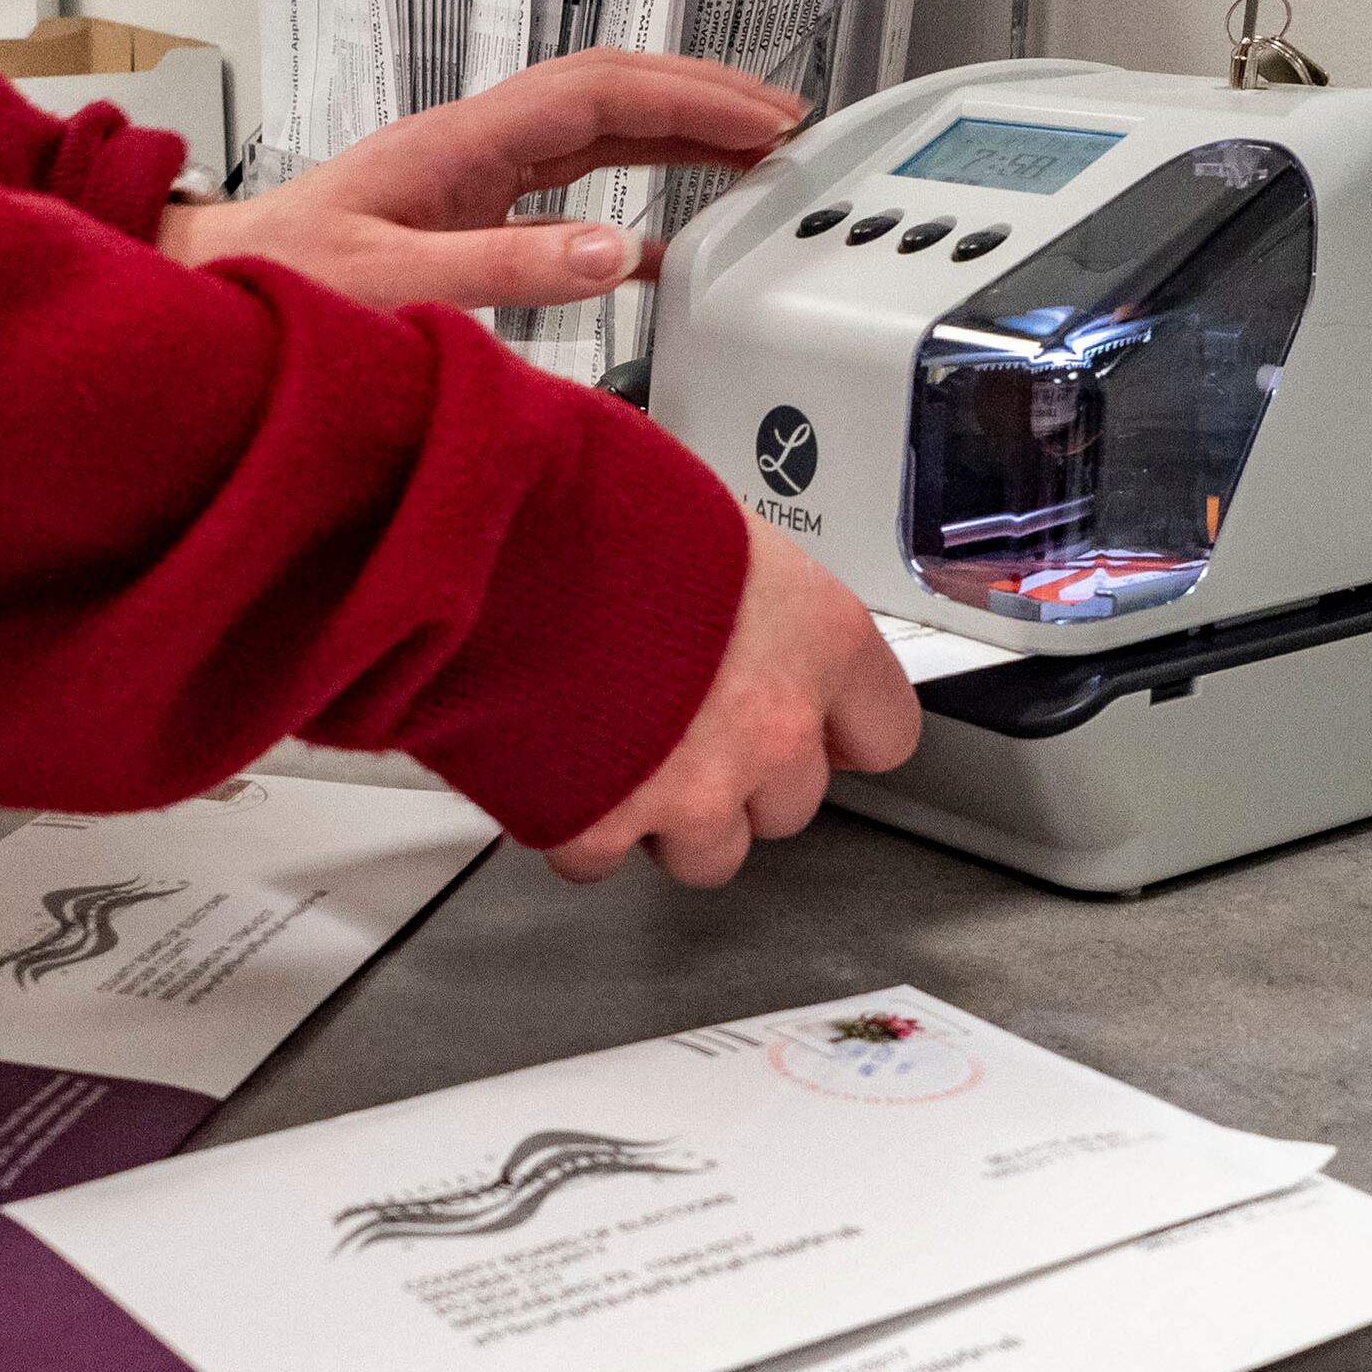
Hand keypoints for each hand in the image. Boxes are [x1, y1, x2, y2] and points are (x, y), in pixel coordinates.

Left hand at [156, 50, 804, 311]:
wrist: (213, 291)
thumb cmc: (278, 281)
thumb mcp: (390, 282)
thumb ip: (501, 268)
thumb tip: (617, 253)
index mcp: (464, 140)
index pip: (601, 94)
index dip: (691, 99)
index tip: (765, 121)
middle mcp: (475, 144)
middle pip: (611, 95)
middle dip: (704, 102)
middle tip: (788, 129)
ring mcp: (472, 173)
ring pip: (597, 132)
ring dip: (677, 139)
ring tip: (757, 160)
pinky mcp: (465, 211)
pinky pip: (570, 185)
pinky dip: (634, 197)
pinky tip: (670, 240)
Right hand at [549, 517, 920, 887]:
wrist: (486, 548)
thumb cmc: (587, 512)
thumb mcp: (708, 524)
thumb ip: (745, 595)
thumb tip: (733, 606)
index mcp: (817, 640)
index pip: (885, 731)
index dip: (838, 729)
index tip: (814, 724)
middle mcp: (772, 727)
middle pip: (792, 801)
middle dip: (741, 774)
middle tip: (684, 723)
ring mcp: (693, 791)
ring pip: (711, 852)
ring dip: (670, 815)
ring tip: (617, 749)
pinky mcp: (603, 828)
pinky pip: (602, 858)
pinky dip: (577, 825)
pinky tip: (555, 765)